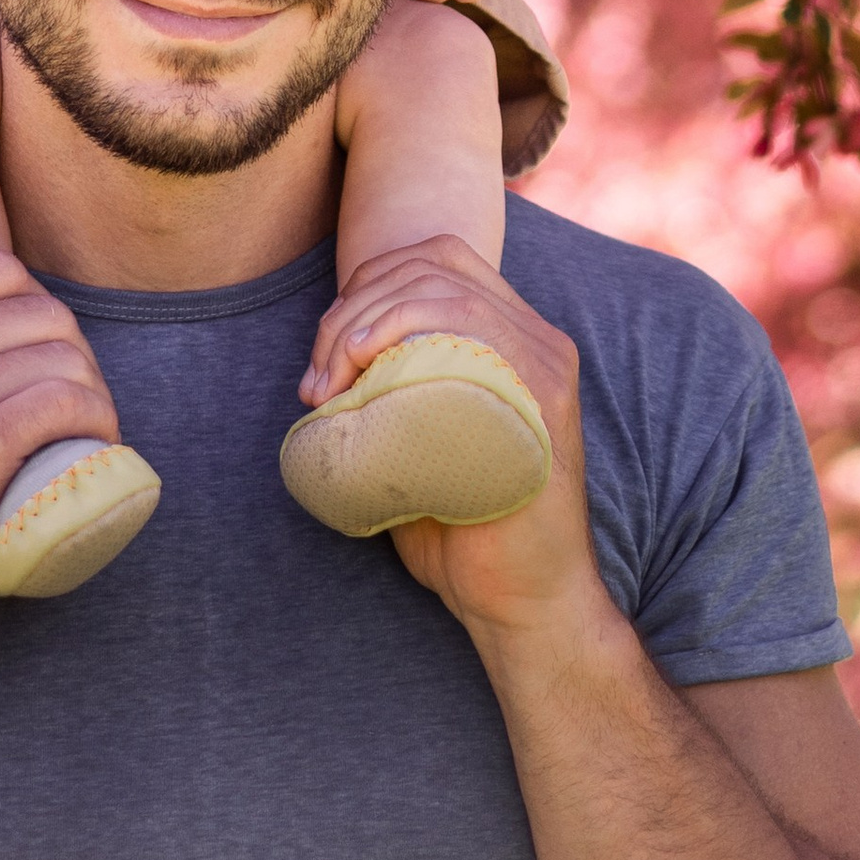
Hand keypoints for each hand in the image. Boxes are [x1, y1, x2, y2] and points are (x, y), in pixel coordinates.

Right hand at [0, 254, 124, 671]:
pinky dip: (98, 423)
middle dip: (77, 357)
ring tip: (89, 437)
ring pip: (61, 358)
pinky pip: (64, 404)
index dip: (39, 310)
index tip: (46, 362)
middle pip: (40, 314)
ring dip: (94, 395)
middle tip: (80, 410)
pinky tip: (96, 449)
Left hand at [305, 237, 605, 644]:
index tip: (327, 350)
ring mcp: (542, 362)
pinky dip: (393, 333)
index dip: (369, 282)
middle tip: (317, 376)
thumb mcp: (420, 437)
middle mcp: (537, 338)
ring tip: (327, 384)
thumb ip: (394, 384)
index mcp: (515, 337)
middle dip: (352, 305)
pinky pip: (464, 325)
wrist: (522, 601)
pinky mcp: (539, 393)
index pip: (438, 258)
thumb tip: (325, 359)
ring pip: (439, 288)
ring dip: (362, 322)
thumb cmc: (461, 529)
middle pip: (430, 265)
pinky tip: (356, 372)